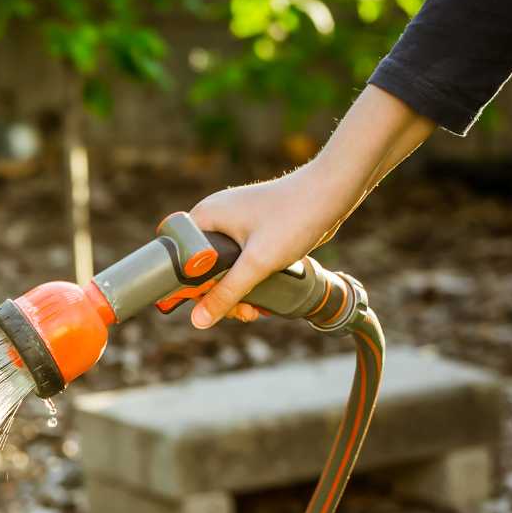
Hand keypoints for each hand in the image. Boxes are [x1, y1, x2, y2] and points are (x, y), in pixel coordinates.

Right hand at [186, 165, 356, 328]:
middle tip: (239, 312)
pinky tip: (264, 295)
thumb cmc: (294, 217)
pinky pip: (241, 262)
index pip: (178, 259)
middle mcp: (216, 218)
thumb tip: (198, 321)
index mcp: (205, 217)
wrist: (333, 192)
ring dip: (236, 292)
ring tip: (254, 309)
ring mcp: (236, 224)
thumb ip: (226, 293)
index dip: (188, 287)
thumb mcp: (257, 263)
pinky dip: (250, 280)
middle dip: (218, 295)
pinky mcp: (254, 231)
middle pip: (201, 269)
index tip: (209, 305)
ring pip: (223, 269)